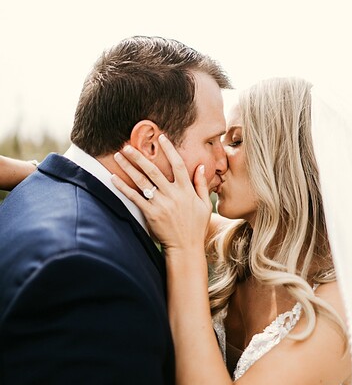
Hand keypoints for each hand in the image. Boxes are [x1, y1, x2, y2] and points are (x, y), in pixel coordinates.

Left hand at [110, 134, 211, 251]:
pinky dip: (123, 187)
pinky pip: (134, 198)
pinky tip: (113, 178)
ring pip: (142, 182)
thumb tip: (202, 166)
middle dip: (140, 156)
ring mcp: (161, 204)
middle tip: (128, 145)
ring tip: (118, 156)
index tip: (162, 137)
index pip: (178, 165)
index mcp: (187, 190)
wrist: (186, 247)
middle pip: (154, 170)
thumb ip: (201, 184)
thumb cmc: (197, 226)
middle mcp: (173, 195)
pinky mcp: (151, 214)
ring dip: (129, 167)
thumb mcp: (205, 204)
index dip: (170, 149)